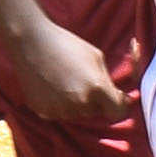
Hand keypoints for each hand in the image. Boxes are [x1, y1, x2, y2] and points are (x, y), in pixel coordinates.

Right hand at [3, 8, 126, 127]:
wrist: (30, 41)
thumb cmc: (67, 45)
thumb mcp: (97, 58)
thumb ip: (110, 82)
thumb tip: (125, 100)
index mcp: (97, 88)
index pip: (118, 113)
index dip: (118, 106)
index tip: (114, 99)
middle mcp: (80, 103)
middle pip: (96, 112)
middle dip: (94, 101)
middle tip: (82, 81)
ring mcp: (60, 109)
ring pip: (77, 114)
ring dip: (75, 103)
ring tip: (64, 81)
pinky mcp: (43, 111)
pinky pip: (59, 113)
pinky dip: (58, 104)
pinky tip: (51, 86)